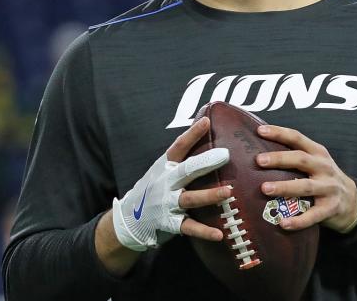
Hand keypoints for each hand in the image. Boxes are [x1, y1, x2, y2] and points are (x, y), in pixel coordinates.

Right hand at [112, 117, 232, 250]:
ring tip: (228, 192)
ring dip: (209, 195)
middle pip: (186, 170)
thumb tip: (207, 132)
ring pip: (190, 198)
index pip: (179, 147)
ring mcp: (167, 203)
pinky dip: (204, 231)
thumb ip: (182, 158)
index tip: (207, 121)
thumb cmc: (154, 188)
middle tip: (225, 155)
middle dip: (205, 163)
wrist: (129, 219)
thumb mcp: (163, 170)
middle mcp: (166, 183)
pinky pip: (189, 227)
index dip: (192, 134)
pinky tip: (220, 234)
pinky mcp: (169, 223)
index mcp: (165, 166)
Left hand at [255, 125, 356, 232]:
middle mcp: (324, 168)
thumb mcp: (316, 162)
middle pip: (301, 160)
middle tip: (259, 160)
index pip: (297, 138)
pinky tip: (283, 223)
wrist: (352, 201)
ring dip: (284, 187)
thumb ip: (296, 156)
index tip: (259, 131)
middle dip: (280, 158)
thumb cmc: (324, 178)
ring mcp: (328, 188)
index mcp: (318, 153)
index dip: (279, 133)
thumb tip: (260, 151)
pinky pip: (313, 215)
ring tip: (265, 188)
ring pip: (305, 187)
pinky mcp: (330, 208)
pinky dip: (298, 221)